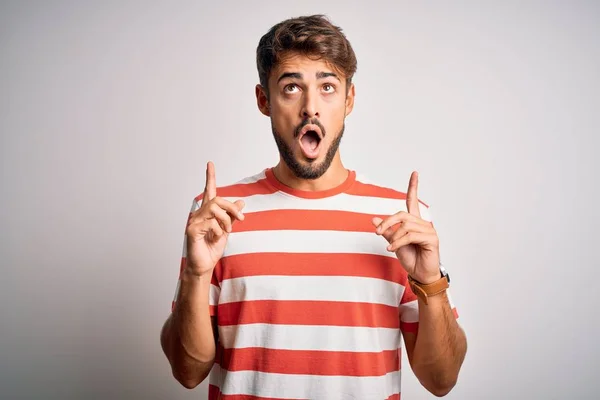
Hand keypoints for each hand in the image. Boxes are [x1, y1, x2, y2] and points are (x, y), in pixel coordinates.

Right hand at [185, 161, 244, 276]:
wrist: (204, 265)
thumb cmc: (212, 248)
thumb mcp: (227, 229)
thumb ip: (232, 216)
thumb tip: (241, 202)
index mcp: (207, 212)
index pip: (208, 190)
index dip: (210, 177)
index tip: (210, 163)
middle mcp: (198, 214)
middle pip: (217, 199)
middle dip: (231, 208)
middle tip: (241, 220)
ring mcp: (193, 221)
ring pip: (214, 209)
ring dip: (225, 220)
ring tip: (226, 232)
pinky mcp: (192, 230)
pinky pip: (210, 223)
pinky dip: (218, 230)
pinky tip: (215, 238)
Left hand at [372, 171, 440, 283]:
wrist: (419, 275)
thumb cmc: (410, 259)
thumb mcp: (394, 243)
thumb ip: (386, 231)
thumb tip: (374, 219)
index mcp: (414, 223)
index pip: (413, 201)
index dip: (413, 187)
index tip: (414, 173)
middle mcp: (423, 224)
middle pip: (403, 214)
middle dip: (388, 222)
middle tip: (378, 232)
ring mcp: (429, 231)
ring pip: (406, 226)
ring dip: (394, 237)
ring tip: (389, 247)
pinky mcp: (432, 239)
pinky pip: (411, 236)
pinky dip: (398, 242)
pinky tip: (392, 249)